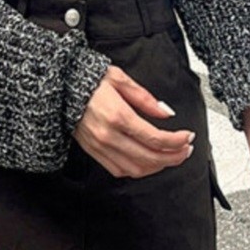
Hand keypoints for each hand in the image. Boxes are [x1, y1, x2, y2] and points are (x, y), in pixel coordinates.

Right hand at [73, 65, 195, 178]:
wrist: (60, 88)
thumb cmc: (89, 81)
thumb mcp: (120, 79)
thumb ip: (145, 98)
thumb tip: (166, 113)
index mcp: (117, 115)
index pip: (155, 138)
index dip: (177, 141)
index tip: (188, 137)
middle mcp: (108, 135)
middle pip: (149, 158)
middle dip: (173, 157)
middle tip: (186, 149)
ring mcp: (99, 147)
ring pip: (136, 169)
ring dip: (158, 167)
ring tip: (171, 156)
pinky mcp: (93, 152)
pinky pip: (119, 170)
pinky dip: (138, 170)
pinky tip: (148, 161)